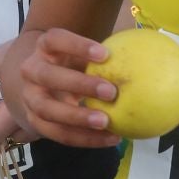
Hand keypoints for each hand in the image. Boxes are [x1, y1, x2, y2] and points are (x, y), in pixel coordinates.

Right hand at [10, 28, 120, 149]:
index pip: (55, 40)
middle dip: (78, 84)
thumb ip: (106, 58)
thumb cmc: (73, 66)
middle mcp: (31, 71)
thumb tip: (149, 56)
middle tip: (111, 92)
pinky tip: (109, 138)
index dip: (77, 45)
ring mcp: (29, 98)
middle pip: (47, 76)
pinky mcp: (34, 121)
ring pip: (47, 109)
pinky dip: (83, 138)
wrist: (43, 87)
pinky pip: (57, 133)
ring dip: (77, 117)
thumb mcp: (82, 56)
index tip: (106, 54)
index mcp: (44, 48)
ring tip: (106, 122)